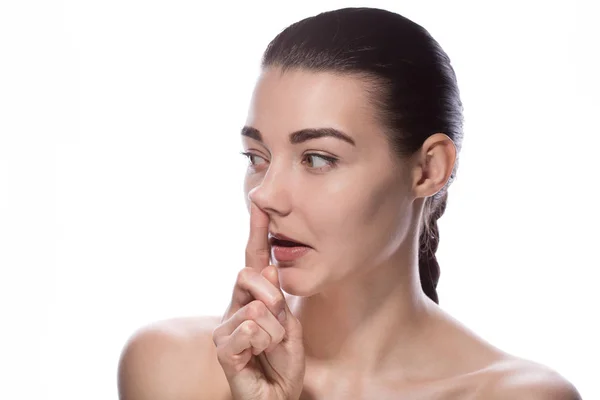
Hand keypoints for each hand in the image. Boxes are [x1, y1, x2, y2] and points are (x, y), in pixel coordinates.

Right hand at [212, 202, 305, 399]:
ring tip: (270, 350)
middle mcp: (235, 308)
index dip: (257, 232)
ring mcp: (226, 328)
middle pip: (249, 273)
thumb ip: (278, 302)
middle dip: (273, 294)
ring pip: (257, 309)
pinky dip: (264, 344)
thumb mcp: (291, 329)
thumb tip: (265, 270)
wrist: (277, 397)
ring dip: (275, 332)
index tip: (258, 204)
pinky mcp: (223, 348)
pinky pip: (249, 330)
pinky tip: (259, 357)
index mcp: (253, 300)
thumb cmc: (282, 364)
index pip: (254, 260)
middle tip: (280, 321)